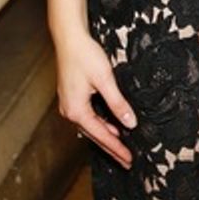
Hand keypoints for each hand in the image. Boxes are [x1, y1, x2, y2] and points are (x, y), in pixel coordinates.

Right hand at [56, 31, 135, 166]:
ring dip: (106, 137)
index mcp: (76, 110)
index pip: (101, 135)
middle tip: (126, 161)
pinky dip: (100, 125)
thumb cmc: (84, 55)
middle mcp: (69, 111)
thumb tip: (130, 123)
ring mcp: (68, 105)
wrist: (69, 38)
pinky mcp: (71, 98)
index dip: (116, 148)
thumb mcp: (105, 80)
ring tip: (121, 148)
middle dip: (111, 148)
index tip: (128, 159)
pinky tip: (110, 126)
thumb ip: (118, 103)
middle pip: (94, 136)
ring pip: (90, 127)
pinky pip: (87, 118)